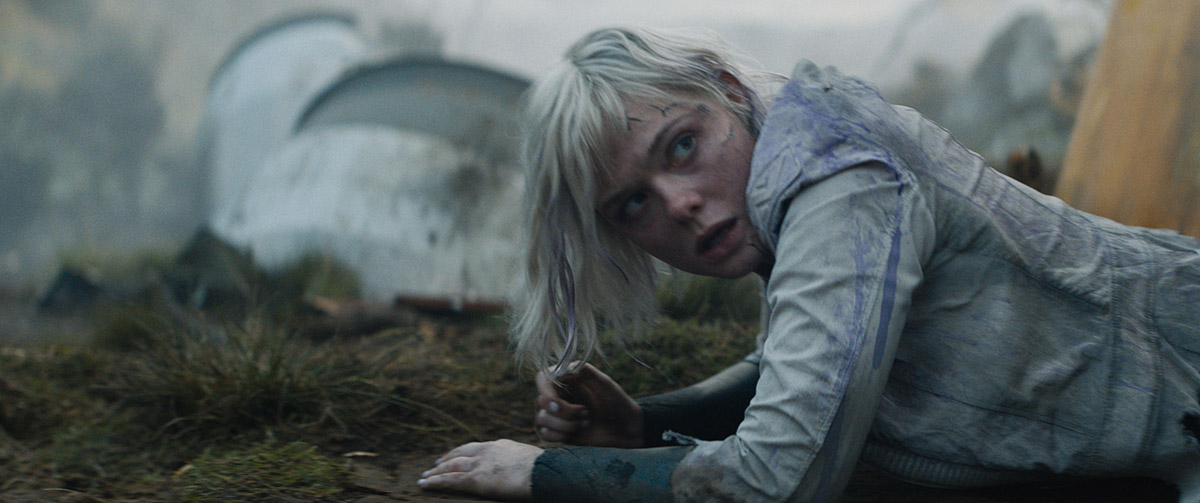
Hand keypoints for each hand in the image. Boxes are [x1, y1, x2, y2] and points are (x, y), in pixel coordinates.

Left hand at [418, 439, 541, 500]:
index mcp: (500, 445)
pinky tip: (425, 484)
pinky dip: (436, 482)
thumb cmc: (544, 469)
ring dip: (436, 472)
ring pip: (451, 467)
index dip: (461, 452)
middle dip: (445, 460)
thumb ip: (517, 460)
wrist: (545, 472)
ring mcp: (481, 464)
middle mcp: (487, 451)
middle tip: (434, 465)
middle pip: (459, 454)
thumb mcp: (529, 458)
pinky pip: (450, 480)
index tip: (453, 456)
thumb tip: (522, 467)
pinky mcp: (477, 479)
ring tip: (424, 477)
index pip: (475, 448)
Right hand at [535, 362, 643, 447]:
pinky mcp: (560, 431)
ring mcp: (558, 414)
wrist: (627, 428)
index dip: (546, 391)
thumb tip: (563, 366)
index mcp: (567, 379)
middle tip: (586, 412)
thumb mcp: (604, 383)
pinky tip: (575, 434)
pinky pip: (545, 434)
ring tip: (585, 423)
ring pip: (541, 419)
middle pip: (541, 400)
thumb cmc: (618, 402)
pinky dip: (559, 435)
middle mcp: (560, 395)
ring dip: (564, 424)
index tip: (560, 402)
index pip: (542, 379)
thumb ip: (584, 371)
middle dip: (562, 411)